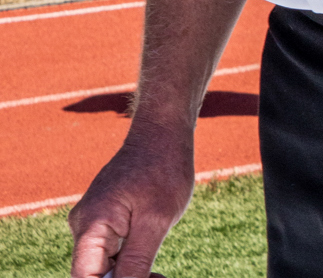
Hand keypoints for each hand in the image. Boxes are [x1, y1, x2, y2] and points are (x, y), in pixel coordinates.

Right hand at [68, 127, 194, 277]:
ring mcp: (91, 223)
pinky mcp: (103, 221)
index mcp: (91, 226)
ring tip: (160, 275)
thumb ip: (136, 260)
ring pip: (102, 266)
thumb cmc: (164, 170)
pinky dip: (129, 263)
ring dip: (129, 275)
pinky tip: (152, 267)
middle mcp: (83, 226)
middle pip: (93, 275)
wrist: (163, 135)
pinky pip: (109, 253)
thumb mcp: (157, 220)